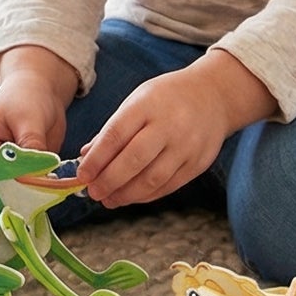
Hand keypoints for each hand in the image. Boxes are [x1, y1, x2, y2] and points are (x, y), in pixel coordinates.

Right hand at [0, 48, 78, 186]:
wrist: (43, 89)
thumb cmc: (27, 95)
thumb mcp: (29, 117)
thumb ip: (31, 145)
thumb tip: (37, 175)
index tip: (12, 194)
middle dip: (9, 197)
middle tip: (30, 200)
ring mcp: (7, 167)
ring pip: (10, 192)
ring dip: (26, 196)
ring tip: (42, 196)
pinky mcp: (25, 171)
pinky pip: (28, 189)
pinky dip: (38, 192)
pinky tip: (51, 192)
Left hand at [75, 51, 274, 208]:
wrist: (214, 96)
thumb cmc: (167, 98)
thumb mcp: (137, 101)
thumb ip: (112, 129)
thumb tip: (86, 156)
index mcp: (147, 105)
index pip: (116, 135)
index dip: (97, 159)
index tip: (82, 175)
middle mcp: (168, 126)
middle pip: (134, 160)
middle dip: (109, 181)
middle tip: (92, 192)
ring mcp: (186, 146)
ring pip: (152, 178)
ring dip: (126, 194)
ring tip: (108, 200)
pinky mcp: (197, 163)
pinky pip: (168, 186)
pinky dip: (146, 195)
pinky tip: (131, 197)